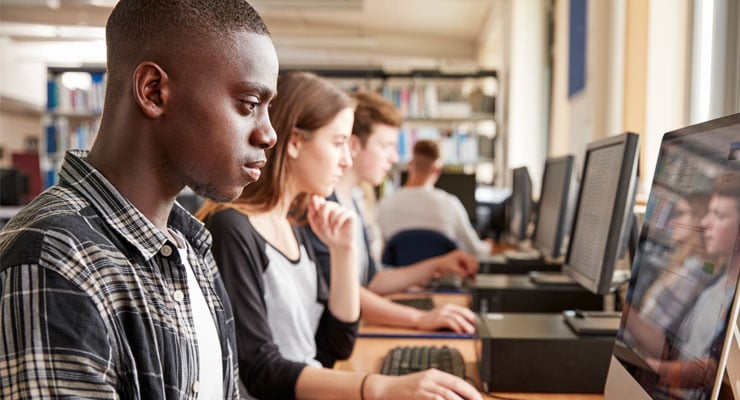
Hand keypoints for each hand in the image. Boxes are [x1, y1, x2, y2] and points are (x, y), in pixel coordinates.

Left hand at [307, 195, 354, 250]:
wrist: (339, 246)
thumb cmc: (327, 235)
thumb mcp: (315, 227)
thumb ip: (312, 214)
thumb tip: (313, 201)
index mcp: (325, 208)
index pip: (318, 201)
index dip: (315, 207)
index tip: (315, 217)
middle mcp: (334, 207)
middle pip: (326, 205)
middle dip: (323, 217)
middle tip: (322, 227)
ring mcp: (343, 210)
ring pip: (335, 211)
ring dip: (331, 222)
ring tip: (331, 231)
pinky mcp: (351, 214)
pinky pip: (344, 214)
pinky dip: (338, 223)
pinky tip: (335, 230)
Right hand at [367, 369, 481, 399]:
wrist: (385, 388)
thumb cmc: (405, 389)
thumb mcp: (424, 385)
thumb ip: (439, 389)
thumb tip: (456, 396)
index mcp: (434, 374)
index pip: (458, 381)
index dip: (471, 390)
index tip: (479, 398)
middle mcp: (430, 377)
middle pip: (456, 386)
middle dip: (470, 396)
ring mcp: (423, 385)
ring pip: (447, 394)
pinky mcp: (417, 393)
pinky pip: (435, 399)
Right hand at [416, 303, 476, 333]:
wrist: (419, 319)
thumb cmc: (434, 320)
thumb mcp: (445, 317)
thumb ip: (455, 319)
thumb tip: (468, 327)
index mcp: (450, 306)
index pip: (465, 310)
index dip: (472, 317)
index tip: (479, 325)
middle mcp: (447, 307)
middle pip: (462, 313)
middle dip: (471, 321)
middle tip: (477, 329)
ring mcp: (442, 312)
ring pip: (457, 317)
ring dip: (465, 325)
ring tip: (470, 332)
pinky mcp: (438, 318)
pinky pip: (449, 321)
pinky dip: (456, 327)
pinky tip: (459, 332)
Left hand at [435, 250, 478, 277]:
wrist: (439, 266)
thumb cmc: (444, 265)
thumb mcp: (452, 268)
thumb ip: (460, 271)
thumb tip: (466, 275)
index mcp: (460, 254)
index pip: (469, 260)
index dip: (471, 267)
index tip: (471, 273)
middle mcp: (463, 255)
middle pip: (473, 261)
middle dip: (473, 268)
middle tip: (472, 275)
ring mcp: (463, 259)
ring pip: (472, 263)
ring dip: (472, 269)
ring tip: (471, 276)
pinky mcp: (463, 263)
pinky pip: (469, 266)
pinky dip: (470, 270)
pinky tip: (469, 275)